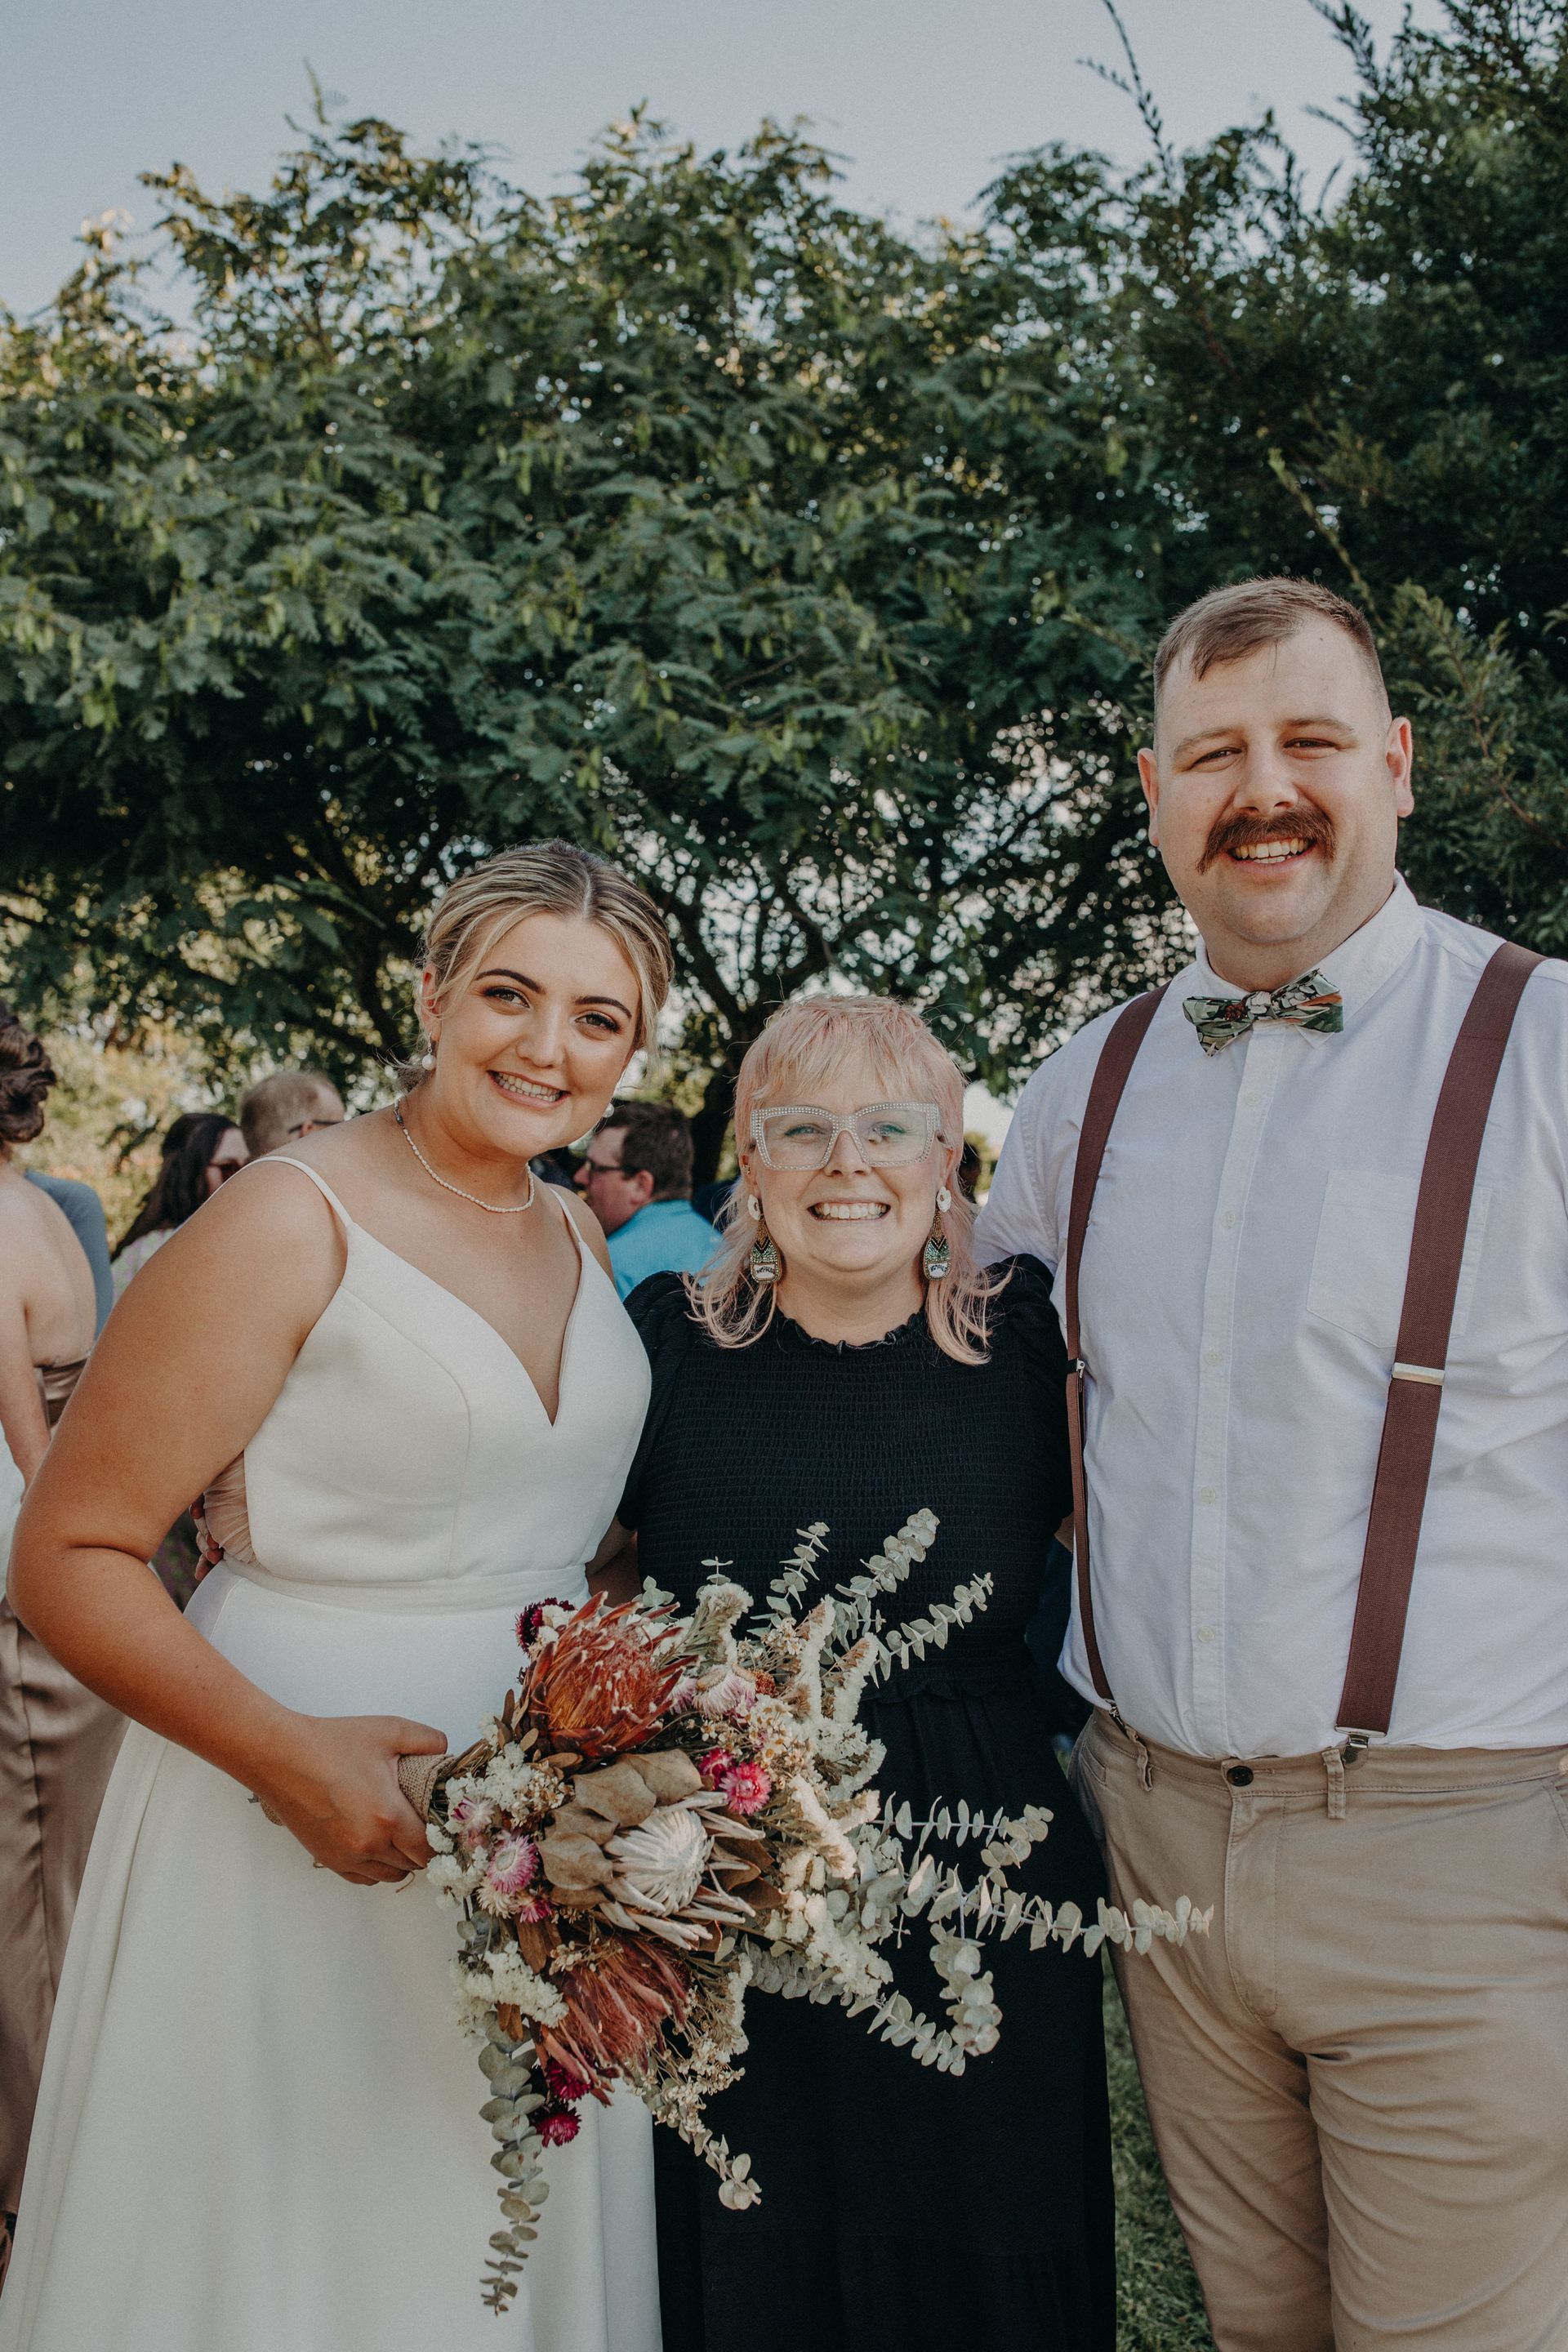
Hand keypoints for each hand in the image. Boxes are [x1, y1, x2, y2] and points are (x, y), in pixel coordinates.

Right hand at [251, 1713, 447, 1884]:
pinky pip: (364, 1878)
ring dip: (400, 1859)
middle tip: (423, 1824)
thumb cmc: (331, 1744)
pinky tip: (377, 1844)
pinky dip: (376, 1867)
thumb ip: (428, 1740)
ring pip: (389, 1875)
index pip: (428, 1848)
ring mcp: (346, 1856)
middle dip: (423, 1847)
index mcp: (388, 1816)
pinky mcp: (328, 1859)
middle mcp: (368, 1845)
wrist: (283, 1757)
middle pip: (412, 1864)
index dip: (441, 1839)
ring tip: (401, 1834)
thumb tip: (446, 1750)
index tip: (443, 1826)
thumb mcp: (389, 1731)